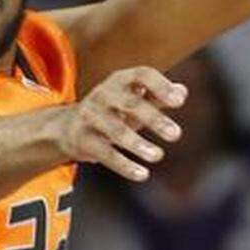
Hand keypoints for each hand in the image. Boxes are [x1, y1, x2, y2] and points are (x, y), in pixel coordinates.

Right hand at [59, 67, 186, 180]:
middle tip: (176, 135)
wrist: (68, 126)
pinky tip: (142, 174)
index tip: (179, 102)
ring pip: (115, 130)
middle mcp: (103, 94)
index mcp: (120, 80)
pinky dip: (124, 165)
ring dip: (137, 143)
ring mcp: (90, 116)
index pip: (142, 75)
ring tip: (157, 155)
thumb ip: (158, 95)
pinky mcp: (82, 139)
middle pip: (130, 104)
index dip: (160, 86)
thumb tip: (182, 91)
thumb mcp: (135, 100)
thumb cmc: (113, 110)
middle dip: (154, 119)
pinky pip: (104, 153)